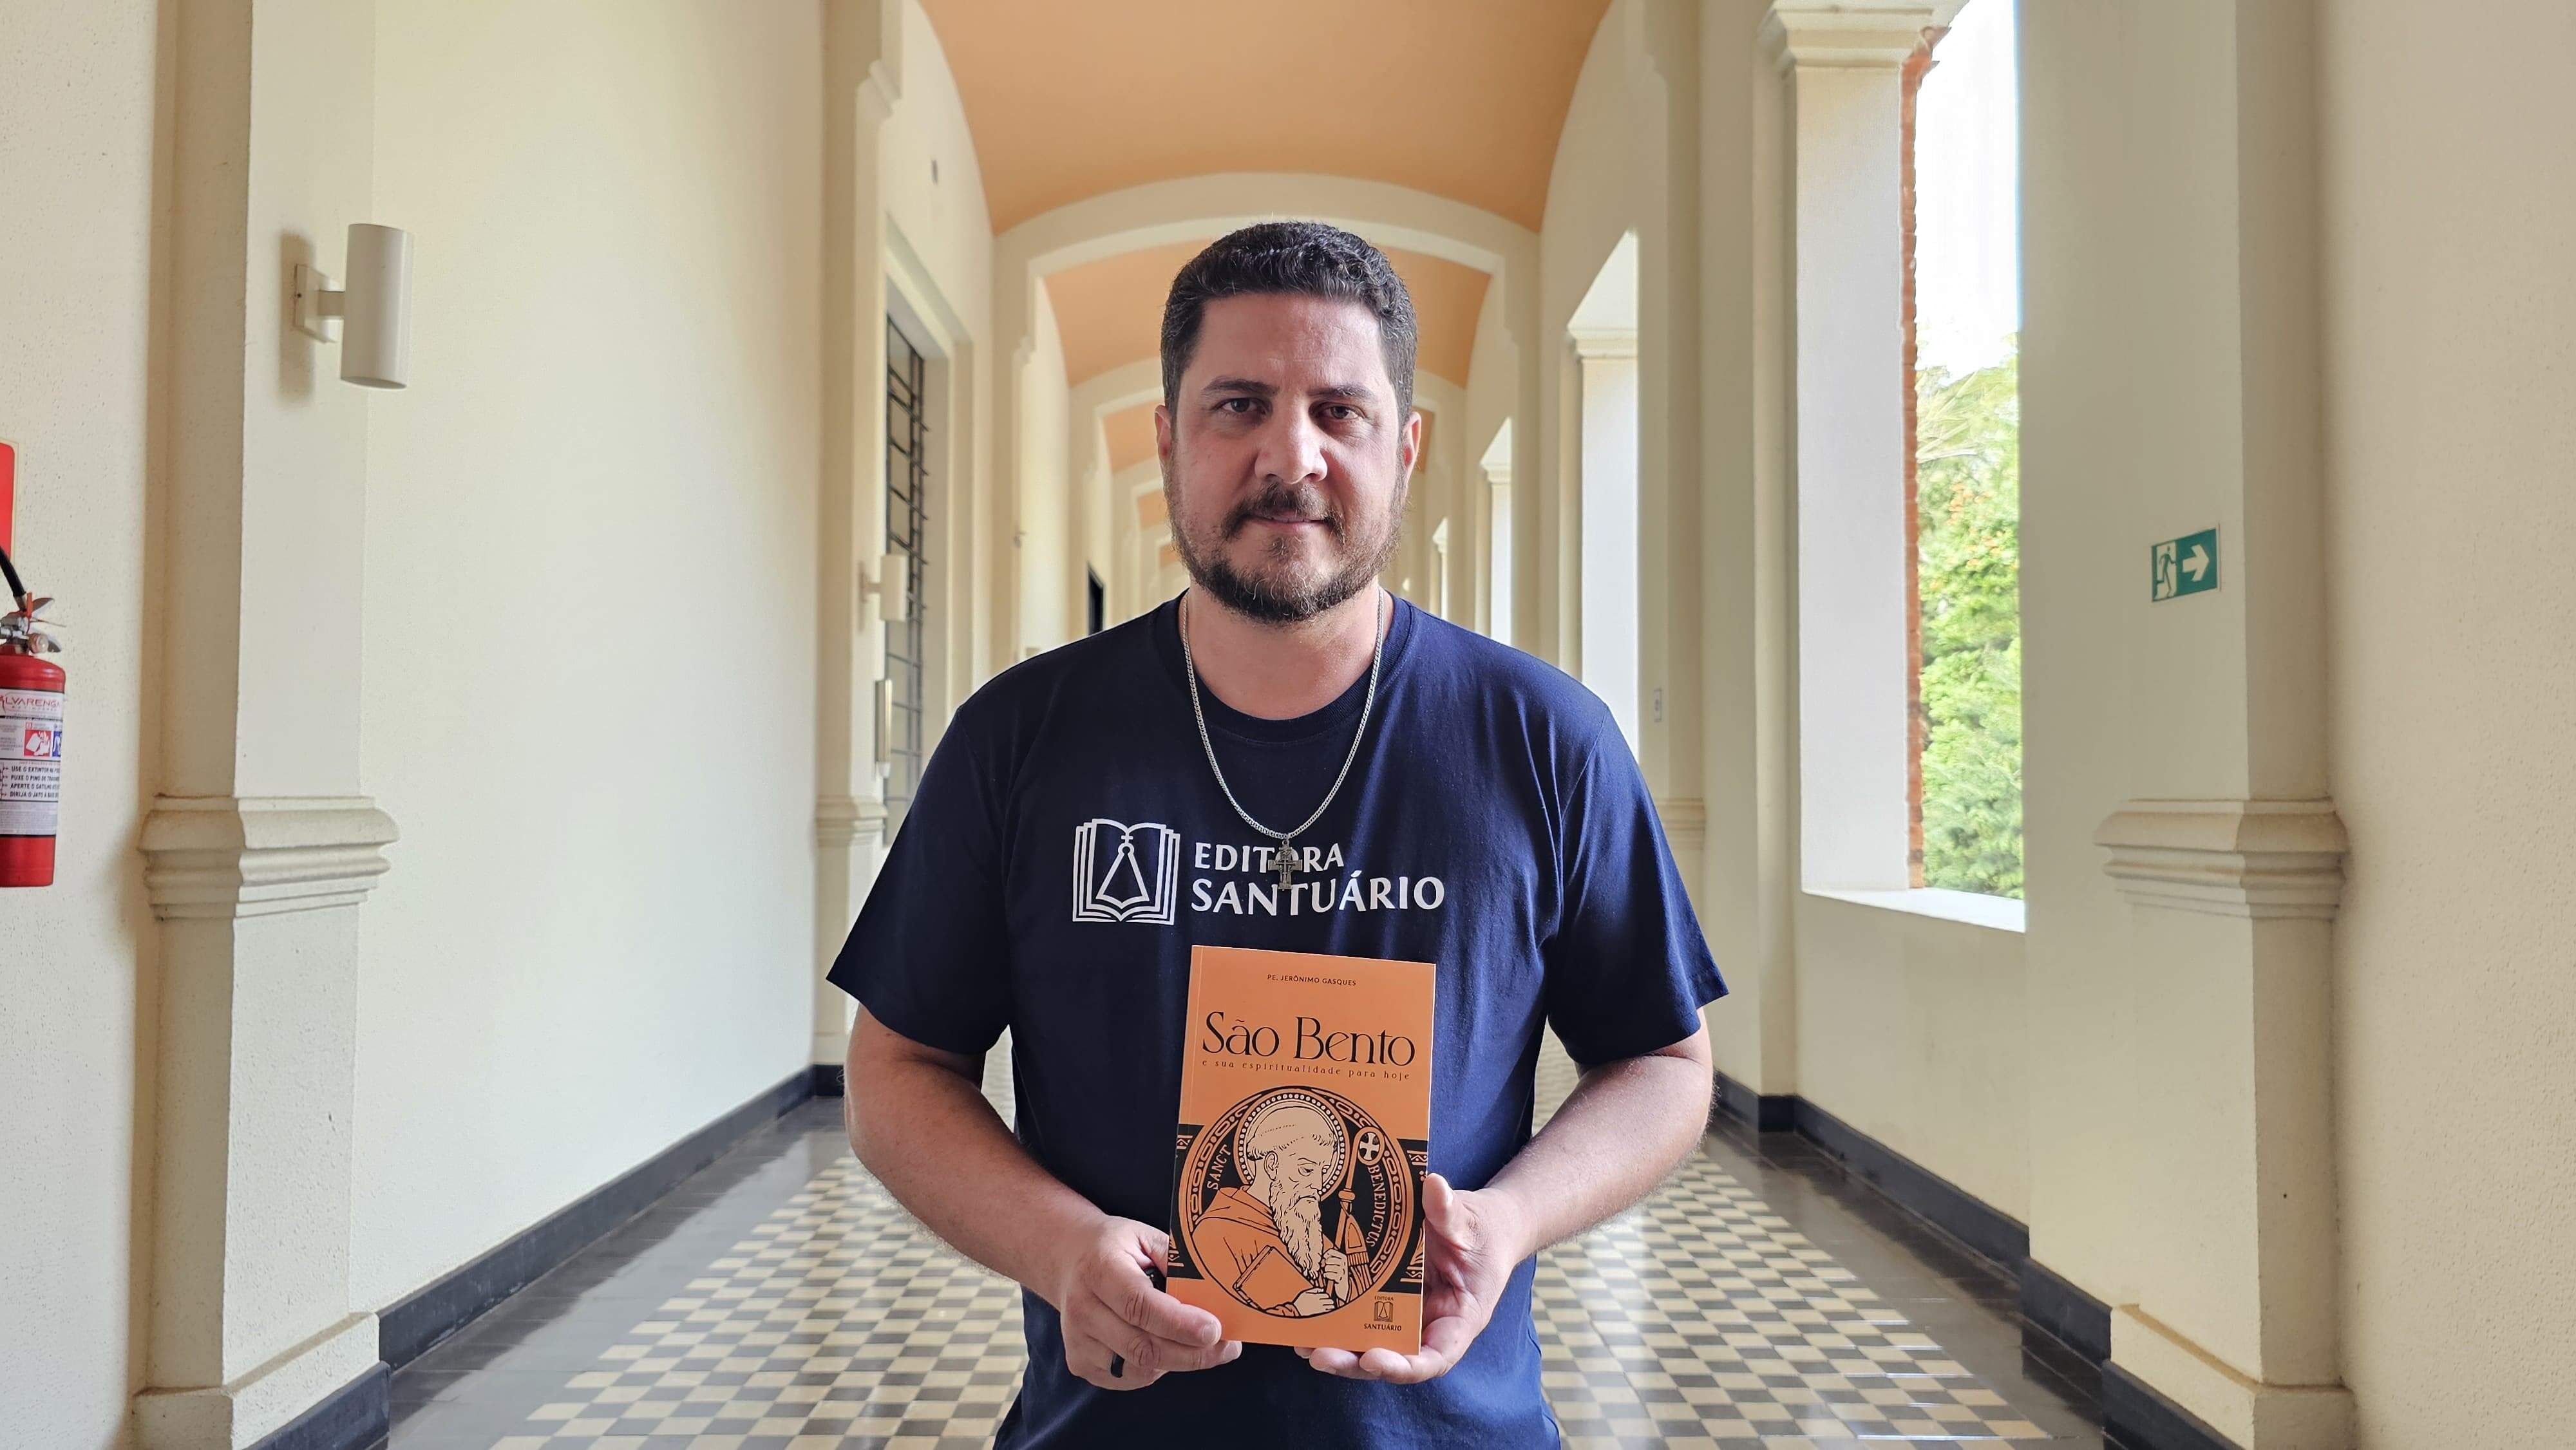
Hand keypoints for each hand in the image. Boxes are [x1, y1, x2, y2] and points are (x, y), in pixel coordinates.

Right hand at [1046, 1214, 1242, 1389]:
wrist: (1068, 1259)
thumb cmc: (1114, 1247)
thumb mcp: (1145, 1237)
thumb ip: (1176, 1261)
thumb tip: (1215, 1291)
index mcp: (1100, 1269)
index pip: (1139, 1305)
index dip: (1180, 1323)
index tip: (1215, 1330)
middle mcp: (1082, 1308)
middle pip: (1141, 1346)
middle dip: (1192, 1353)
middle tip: (1226, 1348)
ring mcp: (1077, 1341)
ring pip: (1138, 1368)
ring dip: (1178, 1362)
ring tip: (1201, 1346)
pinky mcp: (1080, 1363)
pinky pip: (1129, 1378)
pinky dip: (1157, 1368)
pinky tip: (1167, 1348)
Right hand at [1292, 1286, 1337, 1315]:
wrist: (1297, 1310)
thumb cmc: (1300, 1301)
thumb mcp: (1305, 1292)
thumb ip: (1313, 1290)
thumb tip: (1320, 1289)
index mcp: (1315, 1296)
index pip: (1326, 1295)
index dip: (1327, 1295)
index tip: (1326, 1296)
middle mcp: (1318, 1302)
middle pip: (1329, 1300)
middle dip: (1330, 1300)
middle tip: (1329, 1300)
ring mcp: (1319, 1308)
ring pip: (1329, 1306)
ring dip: (1331, 1305)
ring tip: (1330, 1305)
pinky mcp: (1318, 1313)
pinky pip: (1326, 1311)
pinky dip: (1329, 1310)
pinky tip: (1328, 1309)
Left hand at [1296, 1173, 1526, 1383]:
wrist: (1477, 1227)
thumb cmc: (1482, 1231)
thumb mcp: (1471, 1222)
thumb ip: (1452, 1212)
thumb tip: (1434, 1186)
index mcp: (1458, 1320)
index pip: (1433, 1359)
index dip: (1403, 1367)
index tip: (1373, 1359)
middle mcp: (1428, 1328)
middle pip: (1390, 1358)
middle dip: (1353, 1362)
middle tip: (1318, 1355)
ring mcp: (1403, 1317)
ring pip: (1368, 1343)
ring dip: (1336, 1346)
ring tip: (1300, 1342)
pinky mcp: (1384, 1301)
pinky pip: (1359, 1316)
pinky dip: (1334, 1318)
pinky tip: (1307, 1311)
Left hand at [1320, 1248, 1350, 1297]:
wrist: (1342, 1284)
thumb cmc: (1336, 1272)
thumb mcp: (1335, 1263)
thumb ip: (1330, 1257)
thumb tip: (1324, 1255)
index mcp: (1343, 1257)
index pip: (1331, 1251)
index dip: (1326, 1255)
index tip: (1325, 1258)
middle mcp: (1344, 1263)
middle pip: (1328, 1260)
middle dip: (1325, 1264)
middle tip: (1326, 1266)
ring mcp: (1343, 1270)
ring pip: (1328, 1267)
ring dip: (1326, 1270)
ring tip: (1326, 1271)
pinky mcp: (1341, 1278)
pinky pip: (1331, 1275)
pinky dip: (1327, 1275)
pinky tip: (1326, 1275)